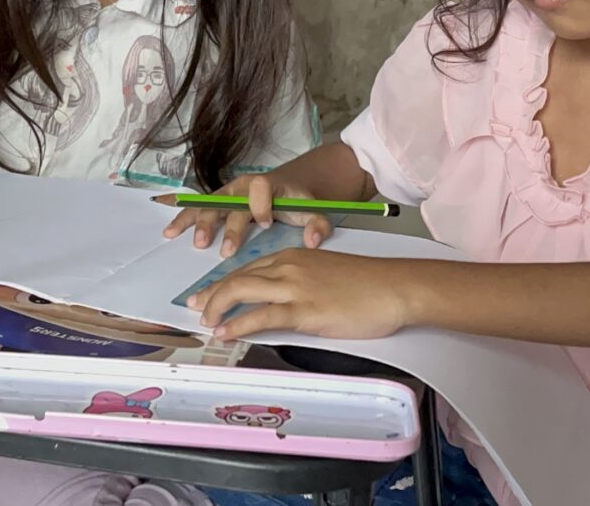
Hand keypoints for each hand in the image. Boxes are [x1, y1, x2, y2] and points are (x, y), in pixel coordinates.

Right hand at [161, 173, 333, 256]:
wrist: (287, 187)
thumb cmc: (297, 201)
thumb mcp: (313, 208)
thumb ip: (318, 223)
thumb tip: (314, 241)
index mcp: (267, 184)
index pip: (261, 189)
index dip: (261, 205)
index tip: (265, 223)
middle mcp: (242, 187)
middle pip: (229, 201)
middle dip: (224, 225)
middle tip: (220, 248)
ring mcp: (226, 194)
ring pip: (209, 205)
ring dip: (198, 223)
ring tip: (190, 241)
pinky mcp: (217, 204)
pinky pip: (197, 208)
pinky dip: (183, 218)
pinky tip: (169, 232)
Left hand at [187, 248, 412, 340]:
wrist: (395, 286)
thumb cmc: (369, 285)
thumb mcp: (327, 276)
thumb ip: (302, 285)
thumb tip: (282, 305)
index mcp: (293, 256)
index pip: (248, 269)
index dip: (223, 283)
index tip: (207, 295)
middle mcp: (288, 267)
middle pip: (237, 277)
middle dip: (210, 294)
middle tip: (195, 308)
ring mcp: (295, 287)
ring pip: (242, 290)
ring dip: (217, 307)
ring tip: (205, 323)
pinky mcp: (305, 309)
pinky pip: (262, 315)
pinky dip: (239, 324)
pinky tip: (226, 333)